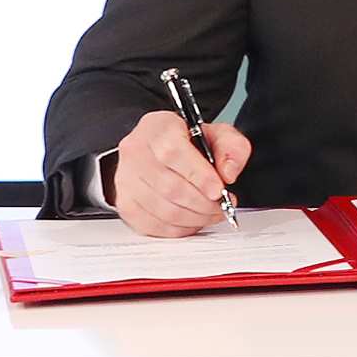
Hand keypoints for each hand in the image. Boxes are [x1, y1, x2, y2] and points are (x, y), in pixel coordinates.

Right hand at [110, 109, 250, 237]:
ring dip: (195, 218)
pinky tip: (193, 220)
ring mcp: (126, 180)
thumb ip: (231, 147)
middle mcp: (135, 151)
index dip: (199, 176)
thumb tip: (228, 172)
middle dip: (203, 203)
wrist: (160, 150)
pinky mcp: (125, 204)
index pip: (173, 153)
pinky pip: (153, 226)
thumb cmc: (187, 143)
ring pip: (162, 210)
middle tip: (222, 205)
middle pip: (169, 186)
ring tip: (212, 213)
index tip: (219, 190)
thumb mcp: (217, 134)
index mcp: (157, 127)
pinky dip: (179, 229)